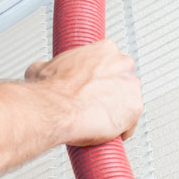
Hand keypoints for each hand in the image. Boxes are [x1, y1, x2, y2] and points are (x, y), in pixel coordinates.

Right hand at [25, 39, 142, 146]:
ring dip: (116, 109)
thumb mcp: (43, 67)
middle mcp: (122, 64)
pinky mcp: (134, 109)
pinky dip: (119, 130)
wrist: (53, 109)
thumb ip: (56, 67)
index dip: (99, 74)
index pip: (110, 60)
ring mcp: (131, 86)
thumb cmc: (50, 89)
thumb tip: (48, 71)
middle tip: (94, 100)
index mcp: (103, 49)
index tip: (92, 82)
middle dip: (112, 90)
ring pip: (128, 100)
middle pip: (124, 78)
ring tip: (96, 118)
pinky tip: (102, 130)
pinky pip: (130, 123)